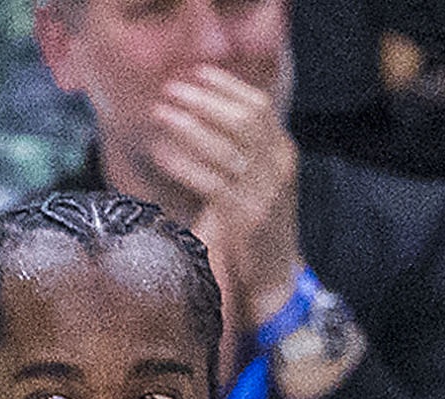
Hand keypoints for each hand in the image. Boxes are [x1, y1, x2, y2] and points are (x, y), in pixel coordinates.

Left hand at [155, 65, 302, 340]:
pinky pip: (210, 182)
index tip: (194, 73)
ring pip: (225, 147)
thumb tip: (200, 107)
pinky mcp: (245, 219)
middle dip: (204, 99)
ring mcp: (265, 195)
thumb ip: (241, 147)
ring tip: (160, 113)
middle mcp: (279, 170)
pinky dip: (182, 163)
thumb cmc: (256, 226)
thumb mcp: (259, 180)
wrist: (275, 280)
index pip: (259, 106)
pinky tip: (161, 153)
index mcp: (284, 154)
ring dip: (188, 126)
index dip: (225, 86)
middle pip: (244, 119)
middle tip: (170, 90)